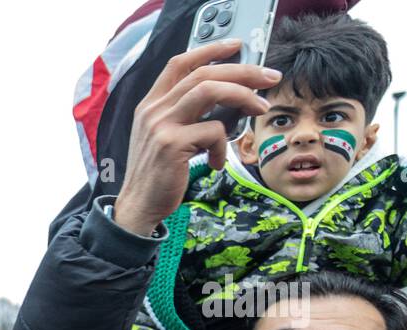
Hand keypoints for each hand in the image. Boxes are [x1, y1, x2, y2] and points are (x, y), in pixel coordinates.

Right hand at [113, 39, 279, 235]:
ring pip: (210, 90)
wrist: (138, 206)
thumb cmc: (157, 175)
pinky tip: (216, 162)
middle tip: (268, 77)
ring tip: (260, 108)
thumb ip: (184, 114)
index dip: (210, 50)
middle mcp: (153, 110)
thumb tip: (228, 99)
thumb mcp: (163, 137)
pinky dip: (223, 146)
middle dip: (243, 71)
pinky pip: (213, 131)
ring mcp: (161, 125)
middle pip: (203, 73)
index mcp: (150, 104)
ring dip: (243, 95)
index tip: (236, 47)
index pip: (180, 63)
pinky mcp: (172, 144)